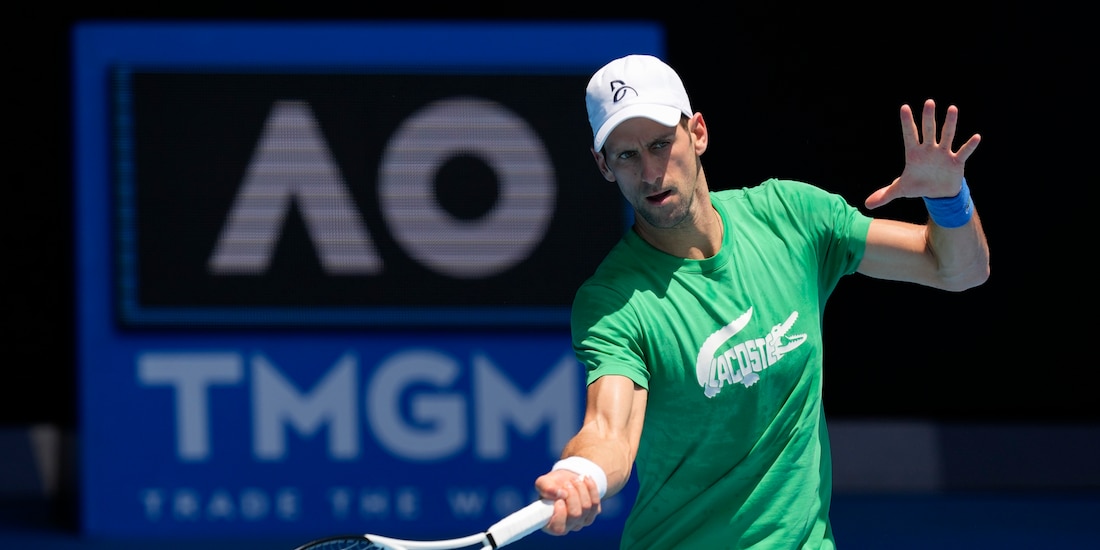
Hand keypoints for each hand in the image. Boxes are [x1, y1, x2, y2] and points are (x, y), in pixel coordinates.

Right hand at [534, 468, 601, 535]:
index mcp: (550, 524)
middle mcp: (567, 526)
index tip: (559, 500)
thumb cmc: (552, 485)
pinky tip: (585, 479)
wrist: (568, 480)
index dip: (560, 514)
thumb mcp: (543, 483)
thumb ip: (546, 489)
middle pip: (575, 515)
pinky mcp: (592, 514)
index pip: (558, 528)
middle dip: (572, 495)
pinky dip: (591, 487)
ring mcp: (581, 522)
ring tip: (574, 479)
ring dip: (580, 488)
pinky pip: (595, 502)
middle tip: (566, 483)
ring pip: (586, 507)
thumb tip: (560, 494)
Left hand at [865, 99, 980, 208]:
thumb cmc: (918, 186)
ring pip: (947, 135)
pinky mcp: (956, 162)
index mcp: (914, 153)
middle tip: (929, 102)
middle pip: (928, 131)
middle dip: (928, 117)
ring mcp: (943, 154)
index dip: (907, 122)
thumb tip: (867, 204)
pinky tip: (976, 137)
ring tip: (952, 109)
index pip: (909, 135)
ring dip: (950, 123)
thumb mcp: (900, 190)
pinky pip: (964, 152)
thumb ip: (884, 194)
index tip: (904, 107)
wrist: (937, 193)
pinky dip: (970, 146)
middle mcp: (929, 150)